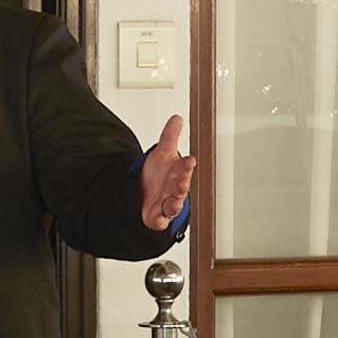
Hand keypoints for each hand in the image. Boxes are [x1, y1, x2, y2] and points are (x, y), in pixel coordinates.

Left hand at [139, 112, 191, 232]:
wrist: (147, 194)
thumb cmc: (159, 175)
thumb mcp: (163, 153)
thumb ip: (170, 136)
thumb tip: (177, 118)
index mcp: (178, 173)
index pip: (184, 167)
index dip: (187, 164)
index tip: (189, 160)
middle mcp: (175, 189)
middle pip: (181, 186)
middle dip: (182, 184)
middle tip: (183, 180)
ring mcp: (167, 203)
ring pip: (174, 205)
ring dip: (175, 203)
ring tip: (174, 201)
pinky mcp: (158, 216)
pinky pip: (160, 220)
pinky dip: (160, 220)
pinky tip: (160, 218)